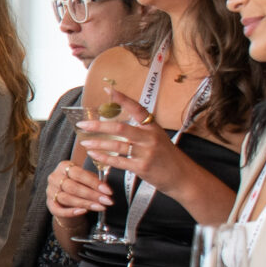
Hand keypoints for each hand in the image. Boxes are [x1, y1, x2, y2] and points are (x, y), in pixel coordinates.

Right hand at [45, 159, 111, 220]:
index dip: (94, 183)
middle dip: (92, 195)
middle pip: (72, 187)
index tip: (108, 191)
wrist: (67, 197)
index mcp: (64, 166)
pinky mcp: (49, 204)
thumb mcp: (86, 178)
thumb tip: (106, 189)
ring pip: (67, 198)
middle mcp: (54, 177)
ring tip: (100, 207)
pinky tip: (84, 211)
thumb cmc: (79, 184)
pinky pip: (59, 210)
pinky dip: (71, 212)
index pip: (79, 174)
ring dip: (85, 204)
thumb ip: (94, 181)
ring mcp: (50, 191)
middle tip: (106, 201)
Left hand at [75, 109, 189, 197]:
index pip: (136, 108)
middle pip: (120, 128)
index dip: (122, 99)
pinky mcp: (142, 167)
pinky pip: (118, 161)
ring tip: (84, 142)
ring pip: (116, 145)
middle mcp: (150, 137)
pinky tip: (94, 155)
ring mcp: (146, 153)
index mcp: (152, 127)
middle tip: (82, 124)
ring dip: (97, 144)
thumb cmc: (167, 157)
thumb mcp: (157, 138)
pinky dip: (104, 158)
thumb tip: (116, 126)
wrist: (182, 176)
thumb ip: (140, 131)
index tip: (108, 89)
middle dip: (98, 126)